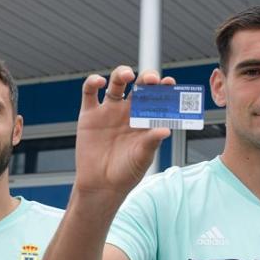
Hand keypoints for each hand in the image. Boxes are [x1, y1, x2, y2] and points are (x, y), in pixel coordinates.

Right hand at [73, 66, 174, 198]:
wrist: (100, 186)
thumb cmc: (125, 173)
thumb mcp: (142, 158)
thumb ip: (151, 142)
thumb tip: (166, 130)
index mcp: (145, 119)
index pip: (158, 98)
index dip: (164, 88)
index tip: (170, 83)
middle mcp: (129, 111)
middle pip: (139, 85)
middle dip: (147, 78)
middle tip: (152, 79)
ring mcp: (109, 110)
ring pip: (116, 82)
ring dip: (122, 73)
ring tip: (127, 75)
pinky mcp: (89, 114)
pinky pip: (89, 92)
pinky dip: (92, 82)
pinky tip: (100, 82)